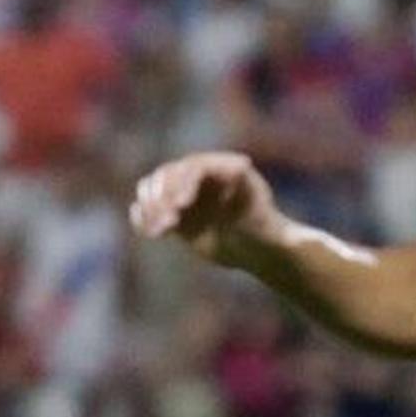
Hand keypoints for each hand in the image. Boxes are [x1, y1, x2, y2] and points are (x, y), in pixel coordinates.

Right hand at [128, 150, 282, 271]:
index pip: (196, 167)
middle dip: (164, 197)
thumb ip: (271, 219)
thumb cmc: (266, 235)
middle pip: (170, 174)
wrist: (252, 248)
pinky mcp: (172, 209)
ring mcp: (184, 190)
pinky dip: (143, 217)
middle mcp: (201, 175)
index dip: (184, 183)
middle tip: (169, 225)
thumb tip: (267, 201)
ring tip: (159, 232)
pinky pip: (148, 207)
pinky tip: (151, 233)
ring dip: (151, 207)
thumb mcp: (272, 228)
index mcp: (225, 168)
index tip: (180, 205)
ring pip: (154, 187)